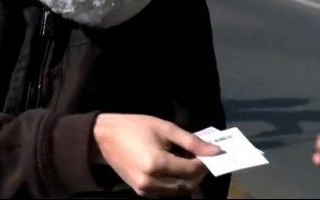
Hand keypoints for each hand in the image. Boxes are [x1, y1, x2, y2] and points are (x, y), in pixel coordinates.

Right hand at [93, 113, 220, 196]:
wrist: (104, 137)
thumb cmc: (135, 127)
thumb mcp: (166, 129)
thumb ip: (192, 142)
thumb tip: (216, 151)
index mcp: (158, 164)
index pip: (192, 170)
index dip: (205, 162)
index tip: (212, 152)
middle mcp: (151, 182)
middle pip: (187, 184)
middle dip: (199, 172)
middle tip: (202, 156)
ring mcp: (145, 190)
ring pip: (178, 191)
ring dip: (188, 178)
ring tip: (188, 159)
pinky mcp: (140, 192)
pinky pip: (165, 191)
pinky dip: (175, 181)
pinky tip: (175, 166)